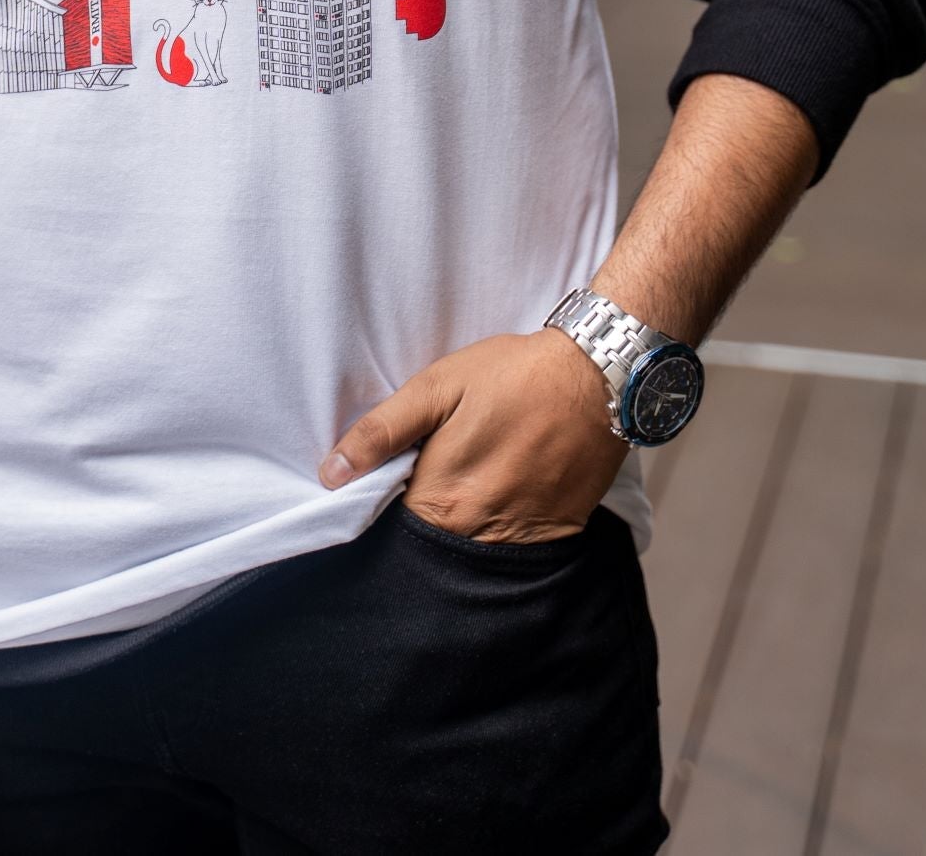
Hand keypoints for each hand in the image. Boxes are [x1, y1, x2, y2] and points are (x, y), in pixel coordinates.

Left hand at [318, 330, 626, 542]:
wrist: (595, 378)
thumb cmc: (511, 376)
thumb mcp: (436, 387)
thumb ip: (381, 432)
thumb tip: (330, 473)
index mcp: (440, 501)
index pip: (392, 528)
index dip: (384, 506)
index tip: (389, 483)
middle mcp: (477, 534)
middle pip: (432, 543)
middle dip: (424, 518)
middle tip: (438, 472)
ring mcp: (519, 541)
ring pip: (471, 549)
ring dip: (464, 524)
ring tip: (475, 478)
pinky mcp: (552, 536)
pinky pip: (513, 549)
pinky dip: (501, 527)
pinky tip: (506, 488)